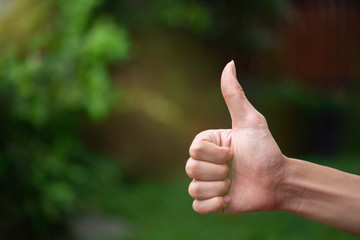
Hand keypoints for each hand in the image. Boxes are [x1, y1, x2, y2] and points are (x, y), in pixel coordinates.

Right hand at [185, 61, 284, 213]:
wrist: (278, 181)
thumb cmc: (265, 150)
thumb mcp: (250, 121)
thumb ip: (235, 95)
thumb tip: (229, 63)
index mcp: (207, 144)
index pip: (194, 149)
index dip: (216, 154)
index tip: (233, 153)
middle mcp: (203, 163)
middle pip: (191, 169)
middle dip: (218, 171)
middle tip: (234, 169)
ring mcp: (206, 183)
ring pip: (194, 188)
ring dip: (218, 188)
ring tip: (233, 184)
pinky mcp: (210, 203)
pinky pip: (197, 206)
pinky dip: (213, 205)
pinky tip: (228, 199)